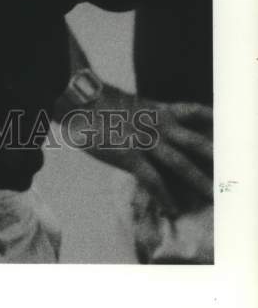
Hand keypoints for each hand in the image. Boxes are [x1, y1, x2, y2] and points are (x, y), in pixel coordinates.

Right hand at [62, 84, 213, 214]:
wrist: (78, 100)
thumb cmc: (97, 102)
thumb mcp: (127, 102)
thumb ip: (144, 114)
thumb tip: (150, 123)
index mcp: (157, 109)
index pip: (193, 111)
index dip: (212, 120)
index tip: (226, 129)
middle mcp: (157, 124)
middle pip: (195, 141)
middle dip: (214, 158)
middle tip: (229, 173)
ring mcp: (145, 140)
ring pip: (180, 162)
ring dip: (198, 180)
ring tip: (212, 196)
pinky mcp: (129, 154)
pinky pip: (152, 179)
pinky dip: (164, 195)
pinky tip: (172, 208)